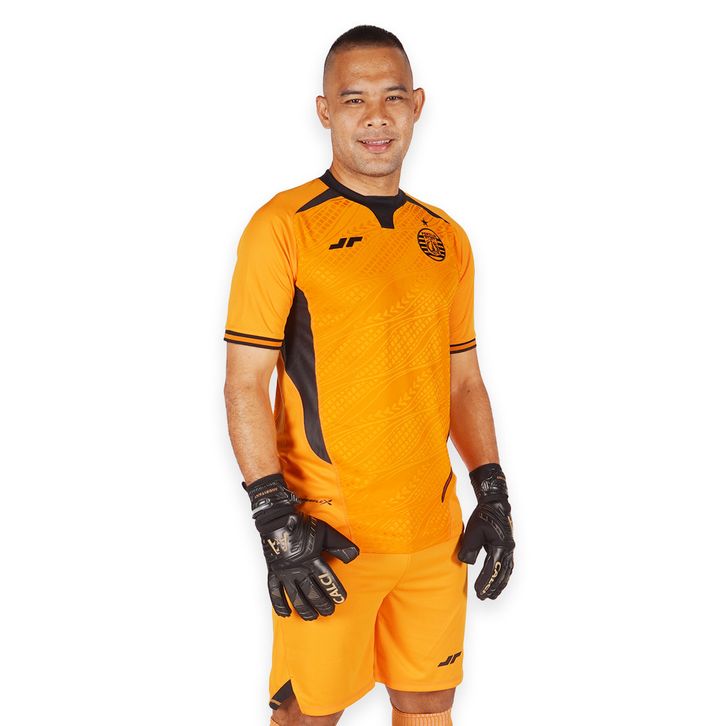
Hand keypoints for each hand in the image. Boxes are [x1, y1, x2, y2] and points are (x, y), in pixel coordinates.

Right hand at [244, 473, 359, 619]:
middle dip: (322, 603)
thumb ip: (340, 545)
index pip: (325, 579)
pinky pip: (274, 592)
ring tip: (313, 617)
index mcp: (311, 558)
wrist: (277, 519)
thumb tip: (355, 556)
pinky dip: (280, 605)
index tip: (341, 599)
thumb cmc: (303, 525)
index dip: (334, 590)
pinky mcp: (273, 572)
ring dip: (304, 609)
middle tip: (329, 611)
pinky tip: (287, 614)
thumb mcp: (325, 531)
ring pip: (295, 596)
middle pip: (311, 592)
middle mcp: (298, 568)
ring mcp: (284, 572)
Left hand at [457, 463, 514, 599]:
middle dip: (493, 586)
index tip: (479, 592)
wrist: (495, 503)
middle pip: (501, 573)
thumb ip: (470, 547)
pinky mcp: (507, 547)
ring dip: (500, 584)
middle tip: (483, 597)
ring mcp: (510, 549)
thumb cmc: (483, 515)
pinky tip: (498, 581)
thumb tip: (466, 562)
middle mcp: (508, 549)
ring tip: (492, 595)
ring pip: (506, 571)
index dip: (485, 582)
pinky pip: (507, 566)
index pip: (492, 569)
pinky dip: (503, 576)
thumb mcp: (473, 530)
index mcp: (501, 546)